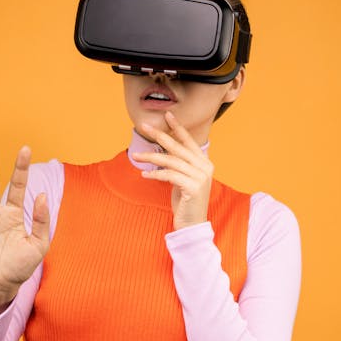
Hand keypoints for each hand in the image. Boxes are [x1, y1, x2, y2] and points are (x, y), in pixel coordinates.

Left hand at [132, 111, 213, 230]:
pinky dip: (155, 174)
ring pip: (171, 160)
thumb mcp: (182, 179)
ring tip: (135, 155)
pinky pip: (170, 175)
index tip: (167, 114)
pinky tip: (144, 174)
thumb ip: (178, 165)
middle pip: (178, 147)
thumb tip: (162, 153)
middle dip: (159, 135)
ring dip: (150, 156)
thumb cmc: (186, 202)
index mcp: (204, 162)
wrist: (193, 225)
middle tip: (144, 126)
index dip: (178, 127)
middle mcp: (205, 167)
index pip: (189, 141)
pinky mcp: (193, 187)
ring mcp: (200, 177)